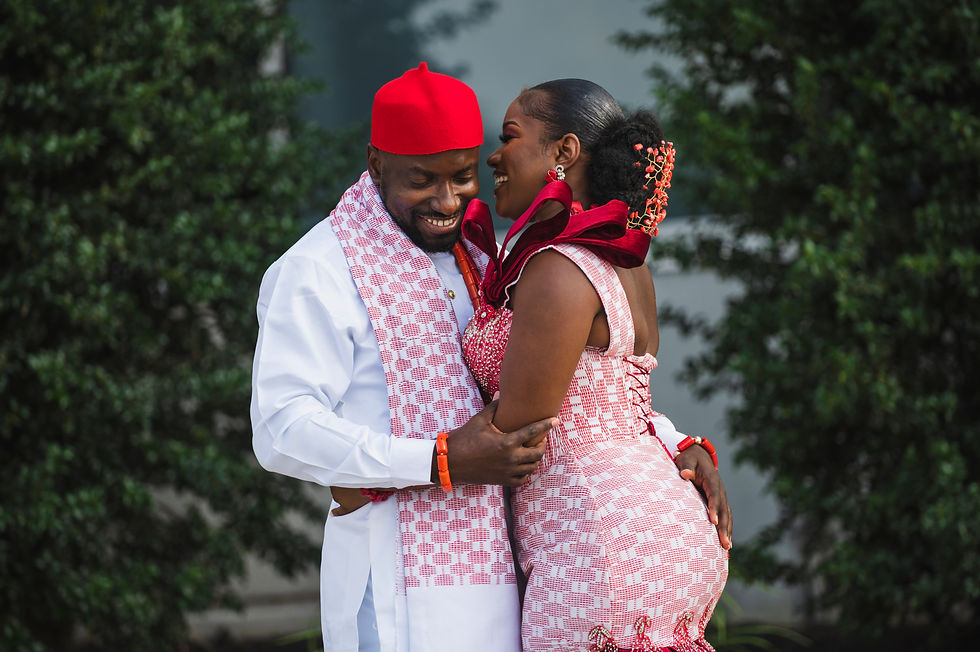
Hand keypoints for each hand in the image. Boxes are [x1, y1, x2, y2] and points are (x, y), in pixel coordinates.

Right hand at [436, 399, 554, 486]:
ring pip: (532, 466)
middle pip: (538, 453)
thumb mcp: (480, 420)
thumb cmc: (464, 438)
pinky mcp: (502, 481)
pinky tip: (523, 463)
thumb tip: (502, 392)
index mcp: (506, 442)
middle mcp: (510, 459)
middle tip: (541, 437)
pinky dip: (526, 471)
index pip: (533, 432)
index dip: (546, 425)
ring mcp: (507, 472)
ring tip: (533, 449)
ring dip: (536, 457)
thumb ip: (494, 407)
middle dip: (542, 444)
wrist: (450, 462)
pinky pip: (522, 479)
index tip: (556, 420)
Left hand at [675, 445, 732, 550]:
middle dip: (724, 527)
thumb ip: (686, 466)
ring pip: (727, 515)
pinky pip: (725, 515)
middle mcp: (719, 489)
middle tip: (725, 543)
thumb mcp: (686, 459)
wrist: (697, 454)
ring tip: (727, 547)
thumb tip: (685, 474)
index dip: (715, 508)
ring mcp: (721, 495)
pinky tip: (726, 541)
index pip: (714, 495)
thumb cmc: (688, 458)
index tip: (713, 521)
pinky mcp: (719, 500)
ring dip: (728, 531)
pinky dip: (727, 528)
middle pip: (724, 509)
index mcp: (712, 479)